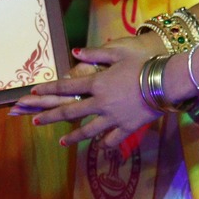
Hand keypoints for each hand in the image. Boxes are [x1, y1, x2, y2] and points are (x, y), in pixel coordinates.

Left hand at [12, 39, 158, 147]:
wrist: (164, 82)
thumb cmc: (142, 63)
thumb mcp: (118, 52)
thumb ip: (95, 53)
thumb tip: (74, 52)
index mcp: (97, 83)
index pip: (66, 86)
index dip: (48, 89)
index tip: (33, 92)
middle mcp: (100, 103)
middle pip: (70, 112)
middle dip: (51, 117)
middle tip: (35, 122)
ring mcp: (113, 118)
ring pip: (88, 131)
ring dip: (73, 137)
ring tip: (61, 142)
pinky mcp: (127, 127)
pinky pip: (112, 139)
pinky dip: (105, 143)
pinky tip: (99, 146)